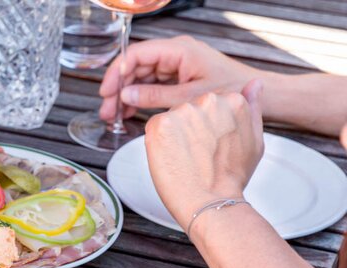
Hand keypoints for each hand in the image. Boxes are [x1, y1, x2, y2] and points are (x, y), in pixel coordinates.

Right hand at [99, 36, 262, 121]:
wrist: (262, 98)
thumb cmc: (233, 91)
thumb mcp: (188, 98)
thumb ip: (153, 95)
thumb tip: (125, 95)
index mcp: (179, 50)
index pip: (136, 55)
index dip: (117, 72)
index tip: (106, 92)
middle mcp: (176, 53)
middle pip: (135, 66)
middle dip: (118, 88)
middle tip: (107, 110)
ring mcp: (177, 65)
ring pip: (141, 77)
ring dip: (126, 95)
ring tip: (115, 116)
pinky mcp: (180, 77)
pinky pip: (152, 84)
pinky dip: (140, 98)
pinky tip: (130, 113)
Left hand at [144, 80, 263, 231]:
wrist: (211, 201)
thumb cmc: (232, 176)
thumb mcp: (254, 139)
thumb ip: (252, 108)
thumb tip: (255, 83)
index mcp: (233, 100)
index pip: (210, 104)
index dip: (208, 127)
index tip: (213, 144)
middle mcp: (209, 99)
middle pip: (190, 107)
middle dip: (190, 127)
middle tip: (199, 153)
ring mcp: (183, 110)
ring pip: (172, 117)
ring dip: (174, 134)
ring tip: (187, 156)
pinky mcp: (160, 123)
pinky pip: (155, 126)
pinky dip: (159, 142)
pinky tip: (173, 157)